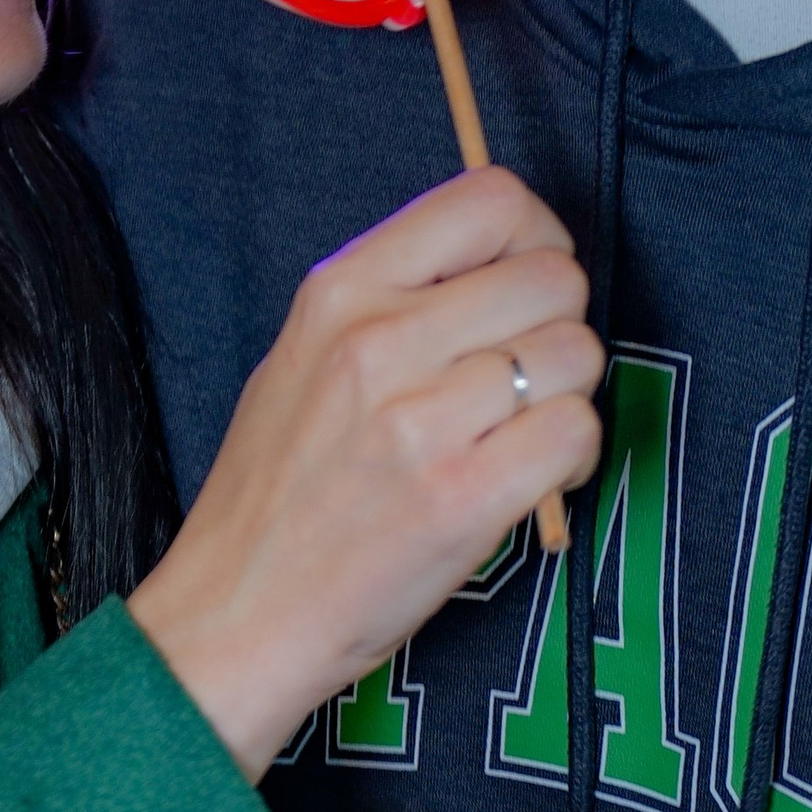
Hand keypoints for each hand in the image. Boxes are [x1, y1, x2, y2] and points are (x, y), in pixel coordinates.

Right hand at [129, 169, 600, 780]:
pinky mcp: (460, 499)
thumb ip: (393, 297)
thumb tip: (500, 262)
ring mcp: (418, 419)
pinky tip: (532, 476)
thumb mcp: (303, 354)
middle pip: (552, 275)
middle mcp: (379, 339)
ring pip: (575, 353)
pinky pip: (575, 432)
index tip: (526, 281)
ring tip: (523, 431)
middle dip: (560, 323)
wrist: (236, 612)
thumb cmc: (276, 491)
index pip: (490, 198)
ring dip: (570, 393)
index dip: (536, 235)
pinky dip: (573, 454)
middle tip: (527, 374)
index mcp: (340, 289)